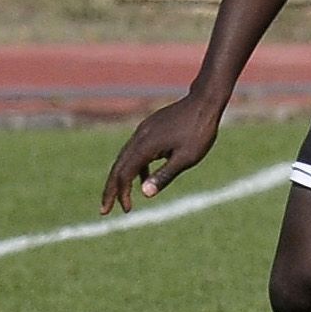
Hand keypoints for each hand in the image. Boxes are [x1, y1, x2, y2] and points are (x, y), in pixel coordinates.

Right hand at [100, 96, 223, 214]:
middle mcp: (139, 138)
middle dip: (111, 189)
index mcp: (145, 146)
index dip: (121, 193)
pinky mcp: (150, 128)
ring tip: (122, 197)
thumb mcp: (186, 158)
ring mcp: (143, 131)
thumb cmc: (199, 131)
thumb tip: (144, 194)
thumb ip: (164, 175)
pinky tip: (142, 177)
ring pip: (125, 158)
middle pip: (118, 167)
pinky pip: (136, 150)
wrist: (205, 101)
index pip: (124, 174)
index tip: (125, 210)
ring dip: (121, 178)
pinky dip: (135, 166)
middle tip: (104, 210)